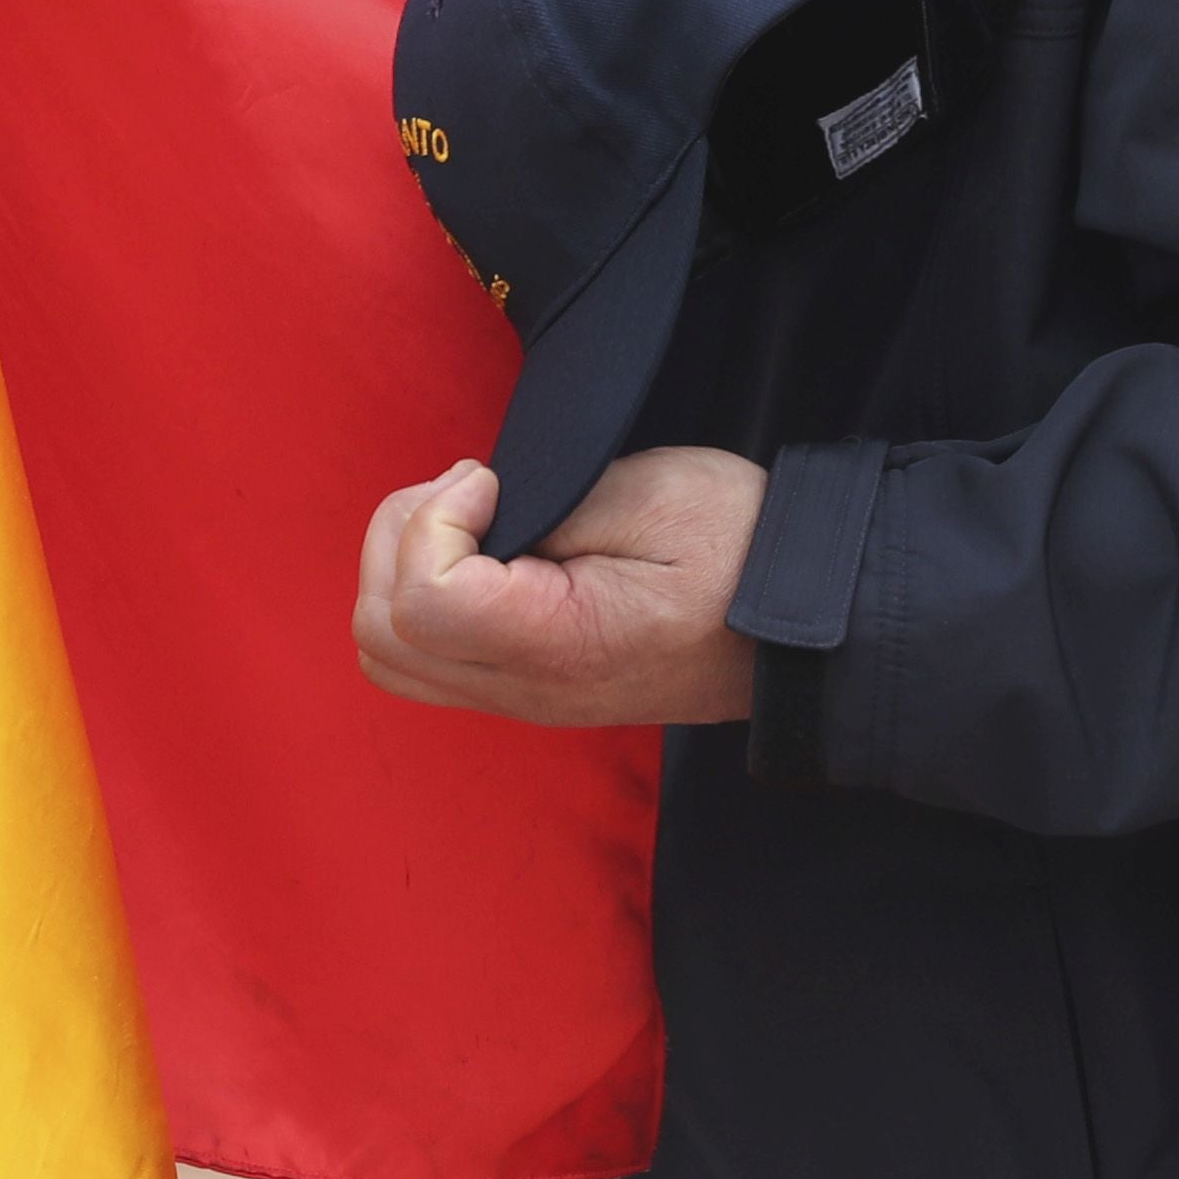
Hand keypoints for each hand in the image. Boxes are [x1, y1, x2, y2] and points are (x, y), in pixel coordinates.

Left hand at [354, 448, 764, 728]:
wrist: (796, 622)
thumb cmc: (739, 549)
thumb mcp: (648, 498)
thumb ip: (542, 504)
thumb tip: (470, 507)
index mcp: (558, 647)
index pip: (423, 604)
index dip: (435, 521)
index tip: (493, 481)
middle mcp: (524, 691)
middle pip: (382, 635)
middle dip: (403, 538)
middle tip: (473, 489)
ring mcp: (518, 698)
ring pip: (388, 653)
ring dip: (404, 567)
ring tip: (470, 514)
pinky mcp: (522, 686)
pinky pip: (424, 656)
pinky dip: (422, 592)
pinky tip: (480, 547)